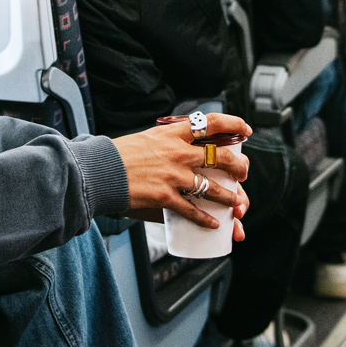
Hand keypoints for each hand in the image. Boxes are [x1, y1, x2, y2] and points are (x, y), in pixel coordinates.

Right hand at [113, 114, 252, 235]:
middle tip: (243, 172)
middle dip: (238, 166)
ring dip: (228, 197)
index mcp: (174, 134)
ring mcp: (174, 176)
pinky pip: (192, 210)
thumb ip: (168, 141)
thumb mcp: (148, 137)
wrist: (99, 171)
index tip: (246, 129)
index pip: (211, 123)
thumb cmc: (120, 154)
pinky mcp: (165, 197)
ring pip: (212, 187)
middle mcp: (178, 153)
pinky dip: (205, 219)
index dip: (234, 125)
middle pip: (219, 157)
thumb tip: (183, 143)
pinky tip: (214, 224)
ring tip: (236, 202)